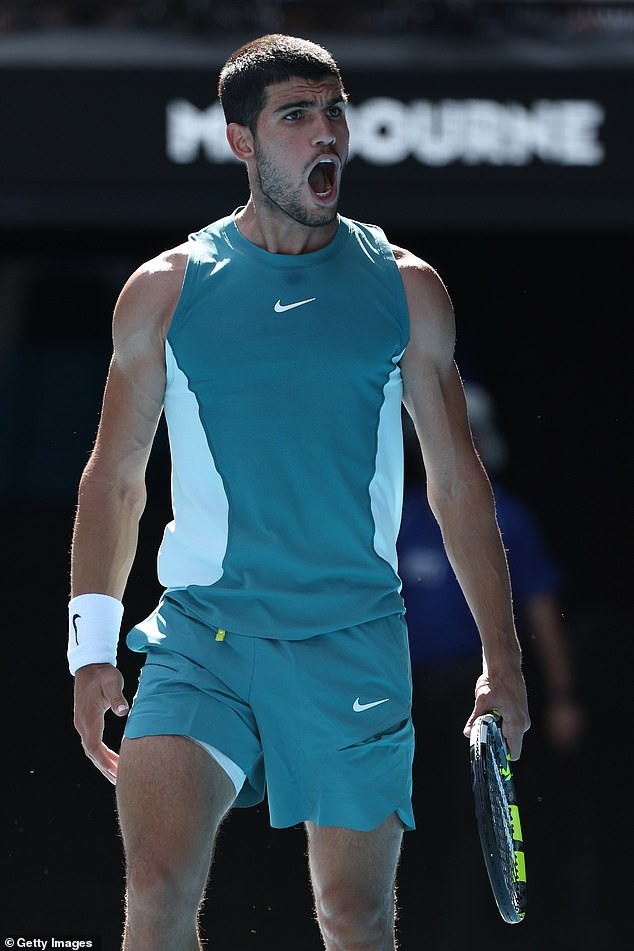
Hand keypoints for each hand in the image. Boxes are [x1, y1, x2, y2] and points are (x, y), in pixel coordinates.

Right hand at [73, 663, 128, 783]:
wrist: (90, 666)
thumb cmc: (103, 674)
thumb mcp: (112, 682)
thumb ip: (117, 697)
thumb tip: (123, 711)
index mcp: (89, 717)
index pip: (93, 745)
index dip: (103, 760)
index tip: (114, 771)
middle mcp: (82, 723)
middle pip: (91, 752)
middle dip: (104, 766)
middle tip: (118, 780)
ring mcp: (82, 723)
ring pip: (91, 749)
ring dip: (102, 762)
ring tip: (116, 776)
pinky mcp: (85, 722)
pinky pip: (92, 743)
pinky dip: (101, 753)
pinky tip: (112, 759)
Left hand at [463, 669, 530, 760]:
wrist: (505, 664)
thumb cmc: (496, 681)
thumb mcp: (482, 700)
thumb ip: (475, 719)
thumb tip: (467, 733)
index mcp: (517, 724)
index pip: (513, 753)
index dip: (500, 756)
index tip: (488, 751)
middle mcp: (523, 723)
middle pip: (509, 744)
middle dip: (496, 741)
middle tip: (482, 731)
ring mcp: (523, 718)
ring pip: (509, 734)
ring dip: (497, 730)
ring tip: (488, 716)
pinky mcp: (520, 712)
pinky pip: (510, 725)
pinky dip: (501, 723)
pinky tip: (493, 710)